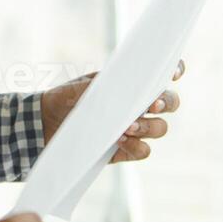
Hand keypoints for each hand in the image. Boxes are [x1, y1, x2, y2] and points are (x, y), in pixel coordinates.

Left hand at [39, 59, 185, 162]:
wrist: (47, 124)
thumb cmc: (66, 98)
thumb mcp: (79, 88)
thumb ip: (100, 88)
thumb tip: (118, 92)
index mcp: (132, 83)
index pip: (164, 74)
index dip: (175, 70)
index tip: (173, 73)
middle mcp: (139, 106)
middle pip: (171, 103)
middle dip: (165, 103)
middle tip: (150, 105)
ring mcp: (136, 129)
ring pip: (160, 128)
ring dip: (148, 127)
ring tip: (125, 127)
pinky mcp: (126, 150)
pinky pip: (144, 150)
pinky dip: (136, 146)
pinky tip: (119, 141)